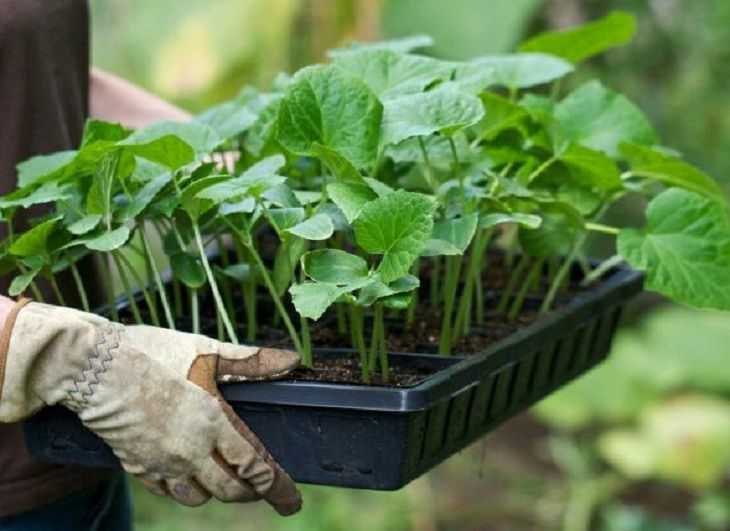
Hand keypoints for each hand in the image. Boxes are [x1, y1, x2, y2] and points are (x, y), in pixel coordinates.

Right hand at [0, 299, 301, 514]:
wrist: (93, 366)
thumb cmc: (152, 353)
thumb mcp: (207, 350)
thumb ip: (251, 362)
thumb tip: (292, 361)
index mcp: (212, 423)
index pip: (255, 467)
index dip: (278, 488)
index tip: (292, 503)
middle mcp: (189, 450)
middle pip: (229, 490)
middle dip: (251, 494)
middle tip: (263, 491)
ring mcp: (161, 462)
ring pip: (197, 497)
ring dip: (216, 492)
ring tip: (225, 480)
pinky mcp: (136, 465)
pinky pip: (166, 491)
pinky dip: (182, 489)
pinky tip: (186, 476)